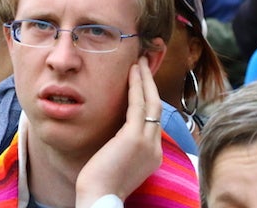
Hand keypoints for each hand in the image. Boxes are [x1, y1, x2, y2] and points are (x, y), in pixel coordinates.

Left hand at [74, 61, 163, 207]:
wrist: (99, 199)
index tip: (143, 82)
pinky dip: (136, 86)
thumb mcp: (118, 161)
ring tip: (139, 62)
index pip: (153, 120)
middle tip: (144, 64)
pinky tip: (132, 72)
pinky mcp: (134, 137)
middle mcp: (155, 148)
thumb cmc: (101, 183)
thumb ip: (122, 146)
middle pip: (156, 108)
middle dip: (151, 84)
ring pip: (151, 103)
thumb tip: (115, 133)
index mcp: (152, 155)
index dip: (149, 98)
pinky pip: (138, 105)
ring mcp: (147, 143)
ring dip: (145, 80)